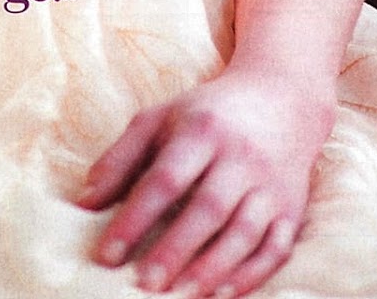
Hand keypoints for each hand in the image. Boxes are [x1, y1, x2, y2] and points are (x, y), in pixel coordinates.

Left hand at [78, 69, 333, 296]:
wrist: (282, 98)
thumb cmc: (207, 114)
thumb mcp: (160, 118)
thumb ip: (121, 157)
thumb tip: (84, 202)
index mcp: (201, 130)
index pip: (165, 178)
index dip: (135, 217)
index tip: (107, 254)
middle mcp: (239, 157)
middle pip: (206, 208)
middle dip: (174, 249)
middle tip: (143, 285)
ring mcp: (270, 184)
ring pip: (243, 232)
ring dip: (212, 268)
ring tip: (180, 296)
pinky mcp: (292, 209)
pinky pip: (276, 247)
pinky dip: (253, 274)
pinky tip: (225, 294)